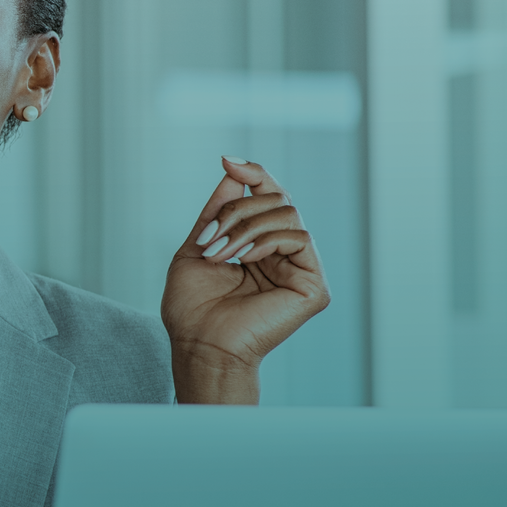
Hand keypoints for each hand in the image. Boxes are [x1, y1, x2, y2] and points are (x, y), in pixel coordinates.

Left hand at [161, 157, 330, 403]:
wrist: (199, 345)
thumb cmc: (192, 309)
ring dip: (245, 228)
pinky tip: (245, 259)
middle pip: (276, 199)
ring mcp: (301, 269)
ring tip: (220, 254)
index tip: (227, 160)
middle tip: (210, 238)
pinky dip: (267, 240)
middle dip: (236, 211)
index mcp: (259, 246)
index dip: (253, 174)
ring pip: (287, 214)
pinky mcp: (313, 285)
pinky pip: (299, 237)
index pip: (267, 197)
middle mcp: (284, 254)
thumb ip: (217, 211)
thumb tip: (233, 171)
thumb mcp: (197, 248)